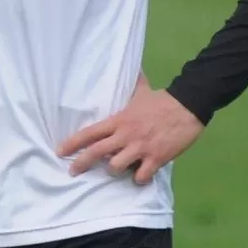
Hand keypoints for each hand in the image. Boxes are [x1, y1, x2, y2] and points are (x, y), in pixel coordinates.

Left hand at [58, 84, 204, 184]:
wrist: (188, 106)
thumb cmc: (162, 100)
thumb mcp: (142, 91)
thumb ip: (133, 85)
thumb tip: (132, 69)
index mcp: (119, 120)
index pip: (90, 132)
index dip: (72, 143)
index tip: (59, 151)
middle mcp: (125, 135)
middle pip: (96, 152)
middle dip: (81, 163)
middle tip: (73, 171)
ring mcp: (140, 148)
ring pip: (116, 167)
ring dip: (115, 171)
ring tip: (119, 170)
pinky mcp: (156, 158)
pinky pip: (141, 176)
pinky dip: (139, 179)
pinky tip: (141, 176)